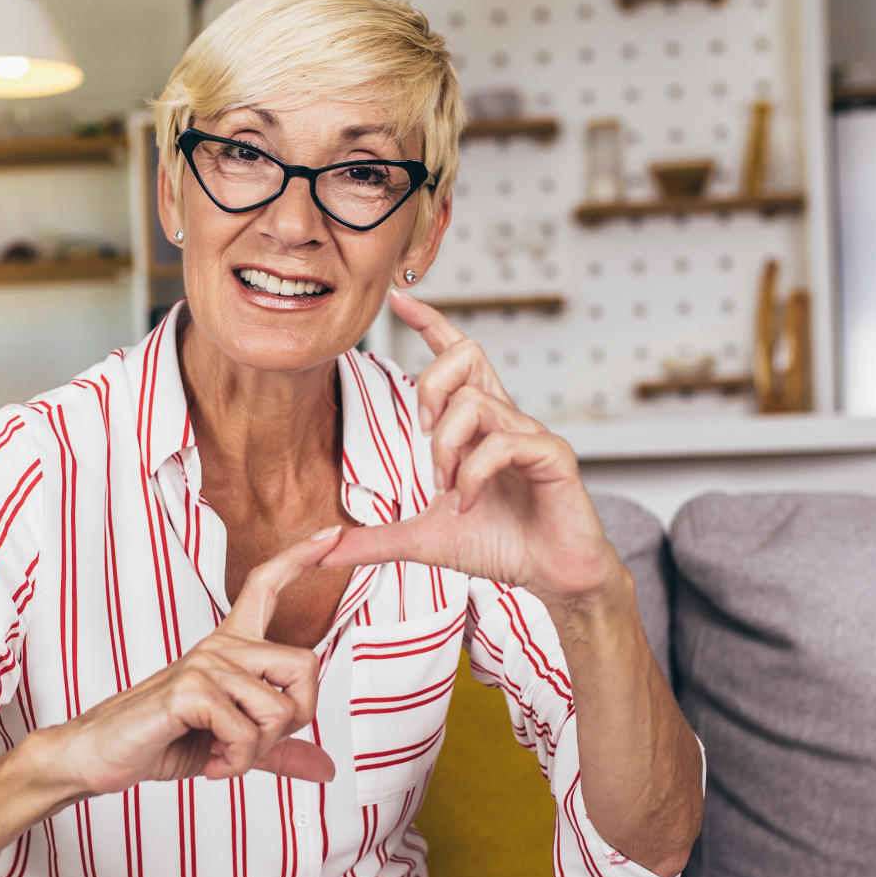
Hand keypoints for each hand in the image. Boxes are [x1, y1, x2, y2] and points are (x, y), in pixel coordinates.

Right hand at [37, 528, 340, 800]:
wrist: (101, 755)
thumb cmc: (162, 740)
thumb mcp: (231, 746)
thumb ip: (277, 751)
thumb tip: (326, 768)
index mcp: (229, 648)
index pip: (265, 586)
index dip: (300, 558)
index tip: (331, 535)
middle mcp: (220, 647)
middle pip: (305, 663)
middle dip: (297, 717)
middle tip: (258, 744)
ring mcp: (204, 664)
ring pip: (278, 708)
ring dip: (258, 751)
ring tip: (225, 757)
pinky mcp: (188, 689)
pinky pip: (246, 732)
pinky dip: (237, 761)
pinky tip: (212, 763)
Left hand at [321, 291, 627, 602]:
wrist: (552, 576)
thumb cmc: (500, 545)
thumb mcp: (422, 541)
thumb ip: (373, 540)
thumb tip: (322, 551)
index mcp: (479, 426)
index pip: (457, 358)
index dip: (431, 323)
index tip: (399, 299)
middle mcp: (506, 418)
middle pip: (467, 355)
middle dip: (430, 387)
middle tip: (422, 436)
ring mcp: (531, 434)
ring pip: (476, 403)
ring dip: (447, 447)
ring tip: (448, 489)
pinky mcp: (553, 456)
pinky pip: (503, 442)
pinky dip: (474, 474)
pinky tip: (468, 502)